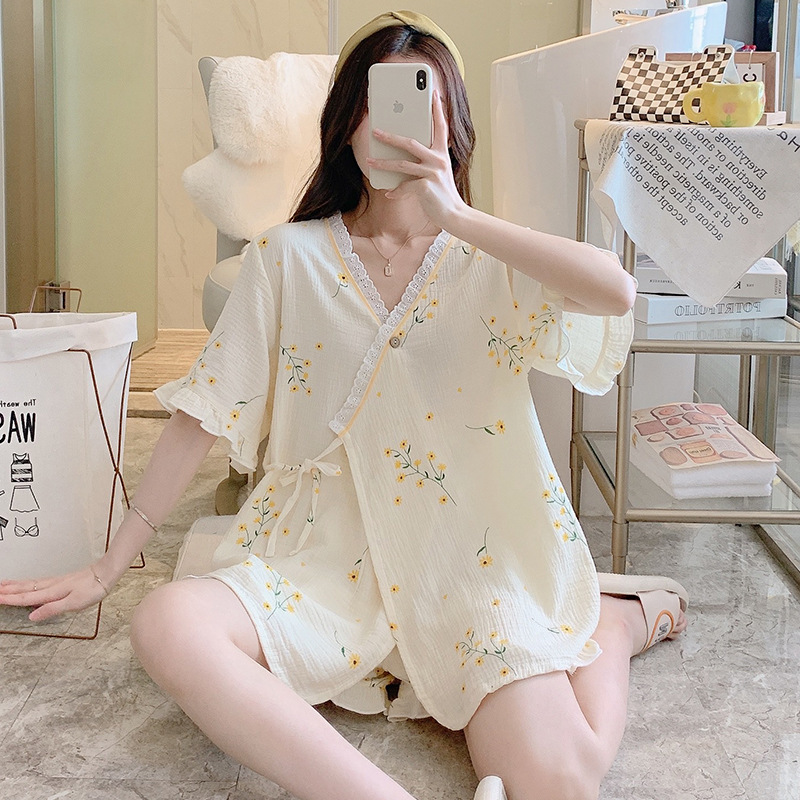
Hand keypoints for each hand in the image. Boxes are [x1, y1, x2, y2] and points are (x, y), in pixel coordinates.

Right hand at [0, 565, 110, 621]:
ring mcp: (56, 582)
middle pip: (25, 588)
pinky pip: (39, 582)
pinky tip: (27, 585)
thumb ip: (51, 609)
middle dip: (8, 590)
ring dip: (15, 585)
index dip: (10, 599)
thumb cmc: (93, 588)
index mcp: (52, 592)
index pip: (26, 597)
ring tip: (3, 585)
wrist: (105, 574)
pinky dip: (28, 583)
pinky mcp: (61, 580)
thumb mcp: (73, 603)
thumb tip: (32, 616)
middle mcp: (51, 586)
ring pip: (30, 583)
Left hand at [367, 90, 466, 227]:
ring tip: (370, 161)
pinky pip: (404, 186)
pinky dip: (395, 191)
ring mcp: (432, 173)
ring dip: (383, 163)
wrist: (454, 215)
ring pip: (402, 164)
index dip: (437, 109)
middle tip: (375, 131)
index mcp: (442, 153)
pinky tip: (389, 193)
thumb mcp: (436, 174)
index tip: (433, 92)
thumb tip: (399, 158)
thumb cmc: (441, 194)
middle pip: (410, 142)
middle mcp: (438, 159)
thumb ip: (423, 163)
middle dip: (390, 136)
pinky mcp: (426, 187)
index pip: (440, 126)